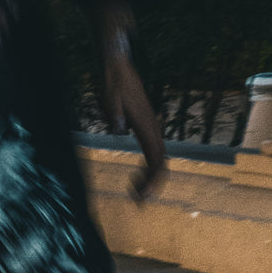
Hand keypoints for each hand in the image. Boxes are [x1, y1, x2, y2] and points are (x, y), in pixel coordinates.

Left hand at [102, 54, 165, 202]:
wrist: (119, 70)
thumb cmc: (113, 85)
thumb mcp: (110, 99)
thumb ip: (114, 114)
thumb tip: (119, 131)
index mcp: (146, 127)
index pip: (157, 158)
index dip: (154, 179)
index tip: (145, 193)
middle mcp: (152, 130)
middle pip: (160, 164)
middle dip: (152, 185)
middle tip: (138, 202)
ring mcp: (151, 130)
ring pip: (158, 161)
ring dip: (150, 180)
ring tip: (135, 194)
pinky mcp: (146, 130)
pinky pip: (152, 155)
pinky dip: (147, 170)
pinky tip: (135, 178)